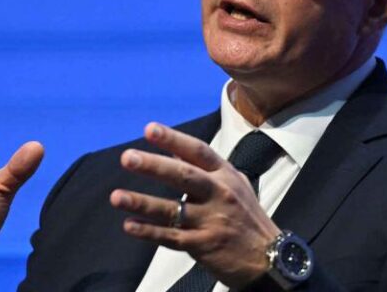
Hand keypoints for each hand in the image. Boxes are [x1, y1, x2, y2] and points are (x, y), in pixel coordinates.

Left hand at [109, 122, 279, 287]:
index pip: (197, 151)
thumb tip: (172, 151)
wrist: (270, 257)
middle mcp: (218, 194)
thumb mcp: (234, 185)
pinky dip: (149, 232)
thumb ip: (204, 168)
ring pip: (172, 209)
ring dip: (142, 202)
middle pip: (183, 176)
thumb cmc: (247, 217)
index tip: (149, 129)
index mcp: (225, 175)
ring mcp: (211, 220)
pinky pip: (171, 237)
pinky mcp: (203, 245)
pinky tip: (129, 225)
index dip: (173, 139)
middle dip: (153, 165)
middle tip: (127, 158)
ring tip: (116, 196)